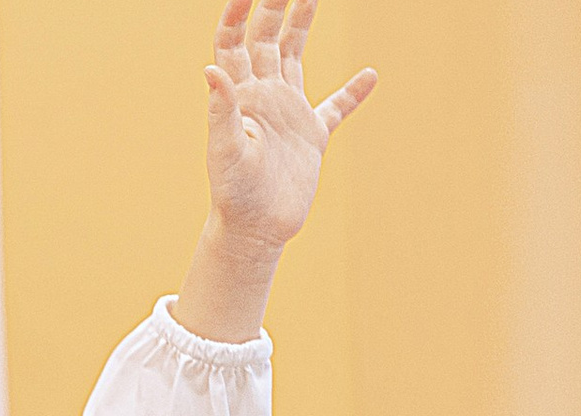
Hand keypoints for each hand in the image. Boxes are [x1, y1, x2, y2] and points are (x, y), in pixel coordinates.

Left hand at [203, 0, 374, 252]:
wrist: (255, 229)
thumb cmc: (234, 193)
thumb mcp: (227, 149)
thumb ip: (221, 110)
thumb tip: (210, 70)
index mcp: (241, 96)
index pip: (232, 43)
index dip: (236, 14)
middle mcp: (263, 97)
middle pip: (266, 38)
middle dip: (273, 6)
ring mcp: (288, 113)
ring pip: (295, 57)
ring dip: (301, 25)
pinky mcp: (311, 136)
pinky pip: (335, 108)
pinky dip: (353, 92)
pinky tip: (370, 76)